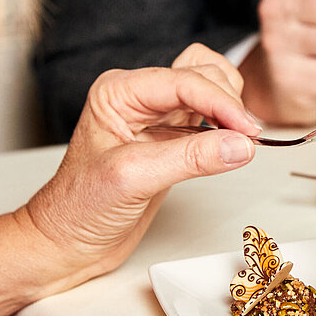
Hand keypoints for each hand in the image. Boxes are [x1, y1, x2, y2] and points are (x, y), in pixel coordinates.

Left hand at [24, 43, 260, 282]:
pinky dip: (227, 127)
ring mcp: (157, 118)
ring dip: (231, 109)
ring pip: (210, 89)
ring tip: (240, 141)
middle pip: (202, 74)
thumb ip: (189, 158)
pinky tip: (230, 147)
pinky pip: (210, 118)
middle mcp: (139, 98)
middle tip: (246, 139)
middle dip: (228, 102)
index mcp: (119, 93)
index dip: (221, 102)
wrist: (67, 242)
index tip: (247, 130)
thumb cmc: (78, 208)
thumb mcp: (133, 179)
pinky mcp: (172, 140)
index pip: (183, 81)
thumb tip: (239, 146)